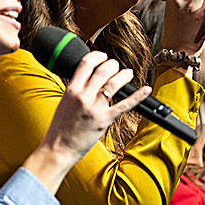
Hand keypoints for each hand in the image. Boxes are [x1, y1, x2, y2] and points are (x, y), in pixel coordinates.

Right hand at [26, 51, 151, 192]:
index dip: (97, 56)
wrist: (58, 148)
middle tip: (116, 66)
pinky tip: (145, 90)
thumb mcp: (64, 102)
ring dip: (124, 75)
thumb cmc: (60, 128)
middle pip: (103, 70)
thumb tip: (88, 79)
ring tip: (128, 73)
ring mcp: (95, 108)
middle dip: (112, 65)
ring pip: (114, 83)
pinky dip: (137, 96)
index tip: (102, 56)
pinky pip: (124, 105)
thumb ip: (76, 90)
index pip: (86, 63)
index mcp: (71, 89)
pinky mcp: (104, 120)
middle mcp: (83, 96)